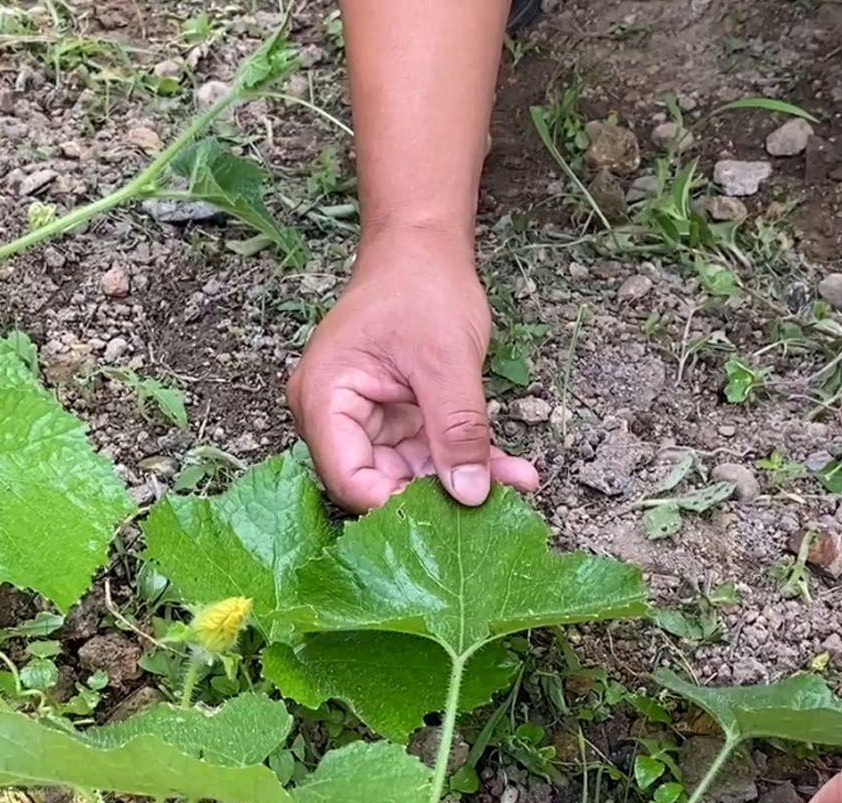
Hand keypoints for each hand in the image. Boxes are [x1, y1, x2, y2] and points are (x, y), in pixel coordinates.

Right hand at [287, 227, 538, 511]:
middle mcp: (334, 417)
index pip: (348, 477)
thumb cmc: (420, 287)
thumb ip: (456, 429)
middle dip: (437, 495)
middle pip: (378, 481)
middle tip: (491, 506)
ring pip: (411, 472)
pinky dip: (467, 460)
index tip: (447, 515)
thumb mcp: (445, 360)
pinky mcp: (395, 421)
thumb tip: (470, 493)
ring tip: (517, 484)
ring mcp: (366, 421)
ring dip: (462, 479)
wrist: (423, 248)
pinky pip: (429, 453)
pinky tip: (512, 471)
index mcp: (324, 399)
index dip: (393, 503)